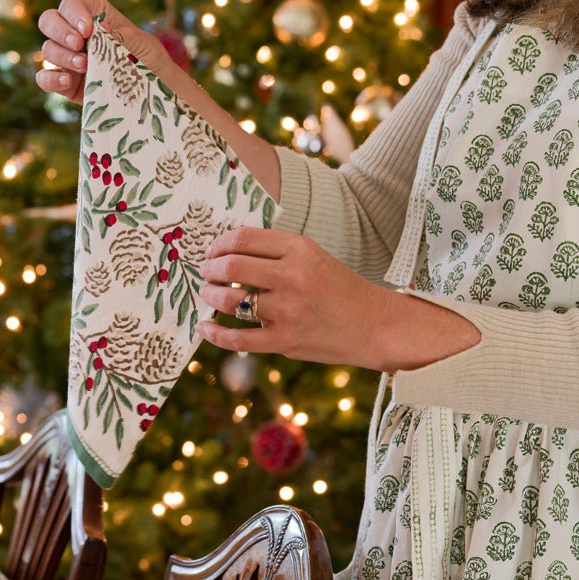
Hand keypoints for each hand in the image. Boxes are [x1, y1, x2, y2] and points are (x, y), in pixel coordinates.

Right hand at [35, 0, 167, 103]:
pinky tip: (67, 81)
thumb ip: (120, 34)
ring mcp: (68, 60)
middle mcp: (77, 35)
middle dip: (60, 31)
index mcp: (95, 17)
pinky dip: (49, 79)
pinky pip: (44, 78)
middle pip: (49, 20)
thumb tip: (98, 26)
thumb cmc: (151, 63)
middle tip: (79, 45)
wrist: (155, 95)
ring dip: (62, 56)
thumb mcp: (143, 44)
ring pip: (47, 49)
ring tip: (86, 66)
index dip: (74, 12)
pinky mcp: (66, 84)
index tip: (87, 29)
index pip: (72, 4)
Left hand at [196, 227, 480, 370]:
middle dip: (210, 268)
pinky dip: (215, 333)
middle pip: (231, 266)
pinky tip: (204, 326)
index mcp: (299, 249)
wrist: (374, 326)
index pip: (244, 238)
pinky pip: (238, 338)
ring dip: (210, 295)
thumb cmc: (339, 288)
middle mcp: (292, 277)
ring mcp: (287, 311)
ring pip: (230, 300)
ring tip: (208, 293)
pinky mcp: (284, 341)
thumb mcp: (313, 256)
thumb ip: (275, 251)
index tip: (212, 251)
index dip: (219, 244)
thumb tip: (228, 250)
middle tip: (205, 271)